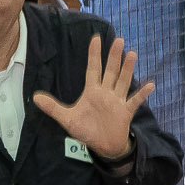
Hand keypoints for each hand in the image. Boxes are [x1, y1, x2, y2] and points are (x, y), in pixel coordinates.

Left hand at [32, 34, 153, 160]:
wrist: (103, 147)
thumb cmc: (87, 130)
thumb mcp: (68, 119)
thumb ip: (53, 107)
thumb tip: (35, 97)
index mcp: (92, 92)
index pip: (93, 69)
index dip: (94, 54)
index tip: (96, 38)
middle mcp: (106, 93)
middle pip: (110, 71)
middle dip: (114, 56)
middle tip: (118, 40)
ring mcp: (117, 101)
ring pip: (123, 81)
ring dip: (127, 69)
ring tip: (131, 54)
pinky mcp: (126, 112)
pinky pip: (135, 101)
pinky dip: (142, 94)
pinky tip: (150, 84)